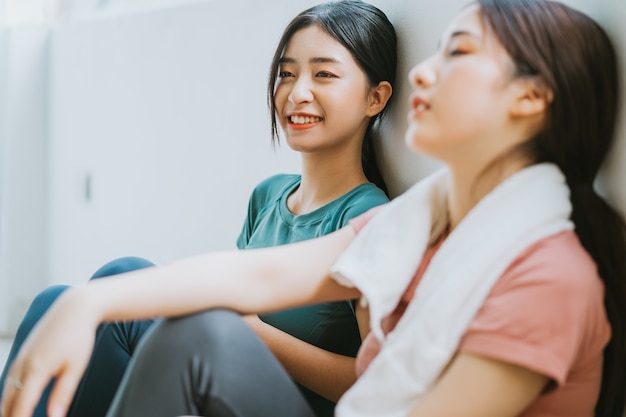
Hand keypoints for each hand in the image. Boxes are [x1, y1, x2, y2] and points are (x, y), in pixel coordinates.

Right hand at [0, 288, 98, 416]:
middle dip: (11, 416)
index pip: (21, 406)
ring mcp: (20, 357)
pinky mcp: (22, 353)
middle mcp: (23, 364)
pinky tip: (13, 404)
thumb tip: (55, 416)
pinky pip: (10, 380)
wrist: (74, 309)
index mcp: (37, 369)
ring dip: (7, 408)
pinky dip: (9, 396)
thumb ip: (63, 394)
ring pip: (6, 391)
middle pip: (8, 401)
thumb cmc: (78, 336)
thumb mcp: (76, 367)